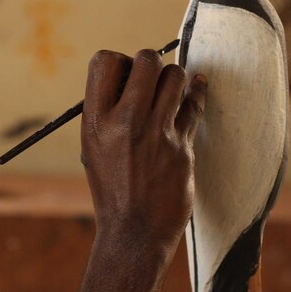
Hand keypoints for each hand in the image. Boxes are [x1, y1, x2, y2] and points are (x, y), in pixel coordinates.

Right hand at [81, 49, 206, 250]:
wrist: (134, 231)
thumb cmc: (111, 187)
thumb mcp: (92, 146)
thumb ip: (106, 112)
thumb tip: (130, 77)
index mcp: (95, 120)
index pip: (104, 61)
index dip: (119, 61)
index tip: (126, 77)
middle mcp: (124, 121)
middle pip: (146, 60)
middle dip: (151, 62)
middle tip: (151, 81)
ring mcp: (156, 132)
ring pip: (176, 76)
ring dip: (174, 77)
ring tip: (169, 92)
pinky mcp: (182, 145)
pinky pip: (195, 103)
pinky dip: (198, 91)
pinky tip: (198, 85)